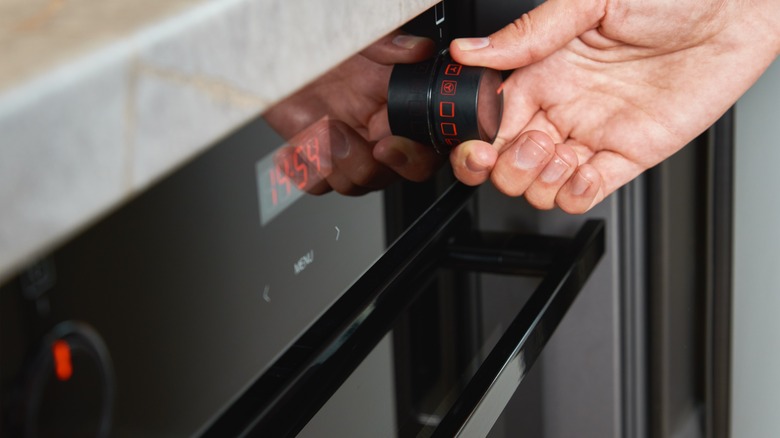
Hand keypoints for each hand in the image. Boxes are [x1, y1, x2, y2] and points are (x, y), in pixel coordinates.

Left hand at [263, 32, 440, 195]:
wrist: (287, 59)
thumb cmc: (328, 51)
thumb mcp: (362, 40)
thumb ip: (390, 46)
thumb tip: (418, 50)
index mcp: (400, 114)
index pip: (426, 152)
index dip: (412, 157)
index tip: (385, 146)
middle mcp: (379, 139)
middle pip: (388, 177)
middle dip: (364, 164)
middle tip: (340, 134)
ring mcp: (350, 154)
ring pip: (353, 185)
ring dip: (332, 162)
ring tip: (318, 128)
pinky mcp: (320, 162)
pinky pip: (317, 184)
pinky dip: (302, 168)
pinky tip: (295, 145)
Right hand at [449, 0, 779, 212]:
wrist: (734, 8)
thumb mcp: (589, 1)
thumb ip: (528, 35)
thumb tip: (469, 50)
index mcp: (541, 73)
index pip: (491, 123)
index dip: (478, 144)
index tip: (479, 147)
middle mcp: (561, 107)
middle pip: (508, 163)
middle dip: (508, 168)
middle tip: (531, 147)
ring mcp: (592, 134)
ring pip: (542, 185)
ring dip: (541, 182)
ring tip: (561, 155)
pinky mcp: (627, 155)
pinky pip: (587, 193)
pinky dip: (576, 195)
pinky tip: (584, 171)